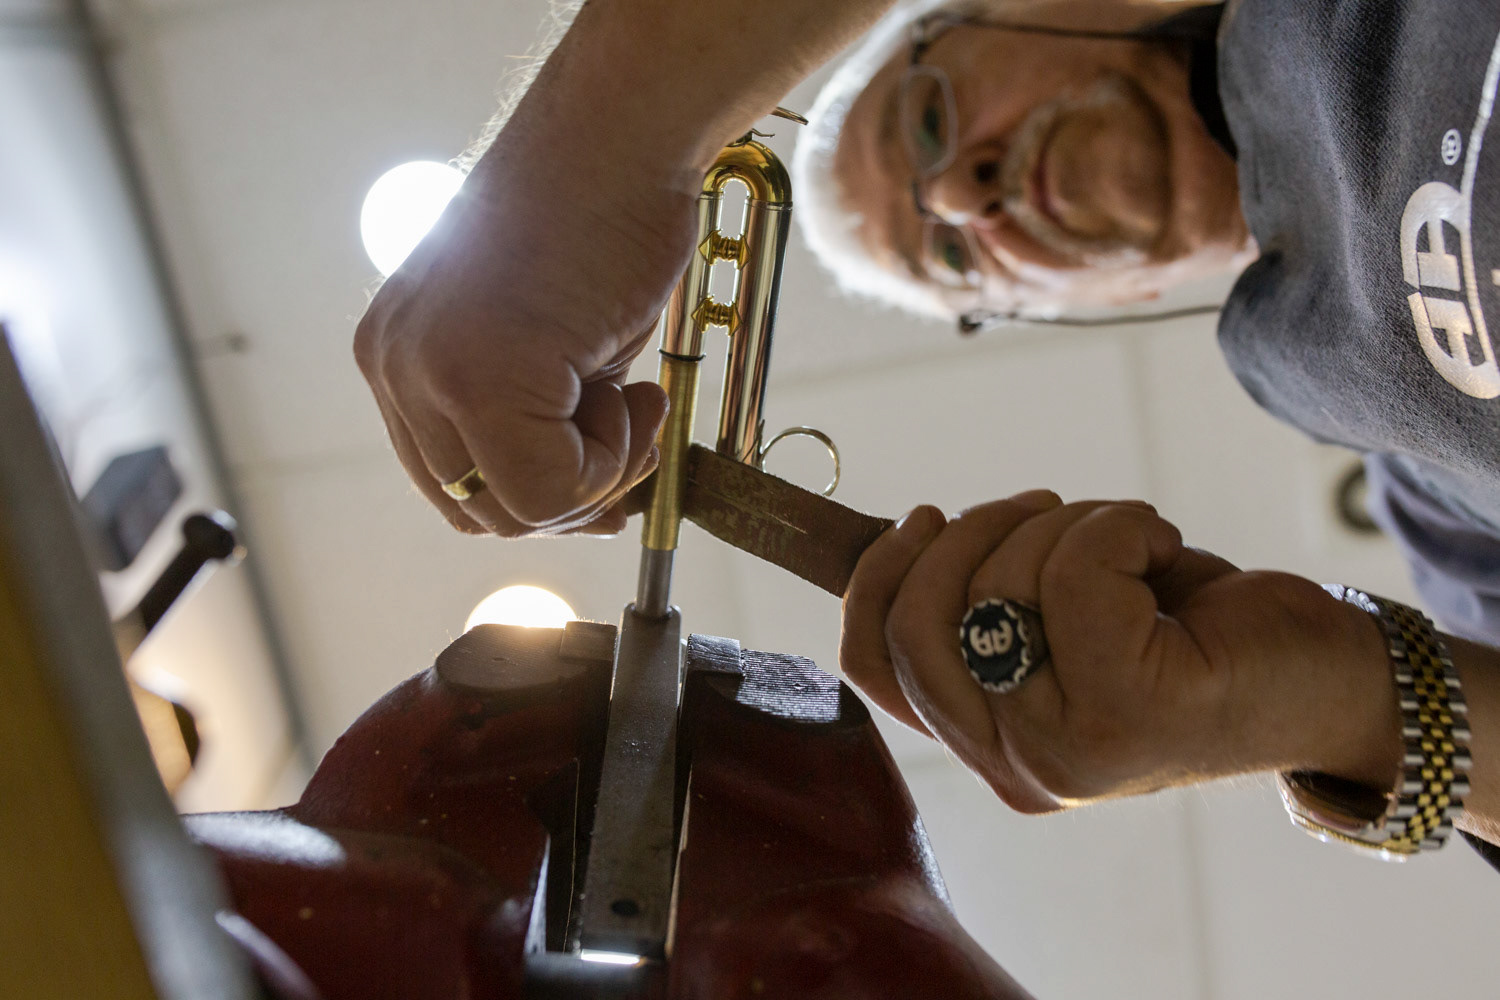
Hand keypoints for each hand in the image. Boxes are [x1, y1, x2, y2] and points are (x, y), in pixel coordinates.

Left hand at [353, 118, 694, 536]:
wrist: (622, 137)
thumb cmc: (598, 222)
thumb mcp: (545, 341)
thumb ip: (533, 422)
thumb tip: (585, 515)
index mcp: (398, 353)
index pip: (451, 483)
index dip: (537, 498)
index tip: (606, 472)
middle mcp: (396, 364)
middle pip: (475, 510)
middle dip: (568, 499)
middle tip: (633, 438)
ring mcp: (428, 371)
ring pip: (514, 510)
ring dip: (596, 475)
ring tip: (632, 398)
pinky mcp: (477, 376)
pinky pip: (550, 490)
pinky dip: (614, 460)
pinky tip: (636, 387)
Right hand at [841, 492, 1400, 812]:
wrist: (1329, 681)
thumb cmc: (1191, 636)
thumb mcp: (1063, 623)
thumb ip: (985, 609)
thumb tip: (904, 534)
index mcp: (989, 747)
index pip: (873, 669)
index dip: (872, 581)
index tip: (920, 519)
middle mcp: (1015, 766)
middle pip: (917, 624)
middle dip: (972, 533)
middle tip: (1042, 509)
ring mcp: (1066, 749)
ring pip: (995, 585)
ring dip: (1065, 525)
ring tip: (1130, 544)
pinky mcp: (1127, 710)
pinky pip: (1075, 569)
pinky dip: (1120, 524)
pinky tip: (1163, 551)